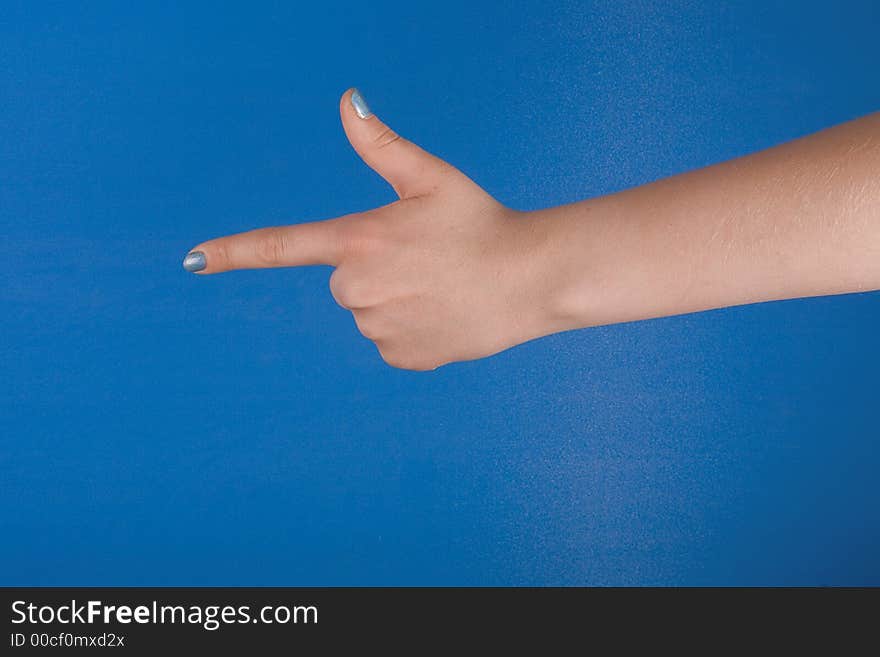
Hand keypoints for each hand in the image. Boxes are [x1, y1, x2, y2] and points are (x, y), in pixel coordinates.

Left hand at [184, 89, 563, 369]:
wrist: (531, 279)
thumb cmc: (482, 222)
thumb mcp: (431, 177)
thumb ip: (380, 143)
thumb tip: (347, 99)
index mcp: (358, 241)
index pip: (282, 246)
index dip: (233, 252)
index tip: (191, 260)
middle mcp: (358, 290)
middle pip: (345, 280)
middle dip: (377, 269)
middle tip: (427, 260)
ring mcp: (377, 328)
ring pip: (370, 311)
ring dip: (397, 299)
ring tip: (443, 287)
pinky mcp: (399, 357)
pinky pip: (390, 339)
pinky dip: (412, 327)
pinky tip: (446, 314)